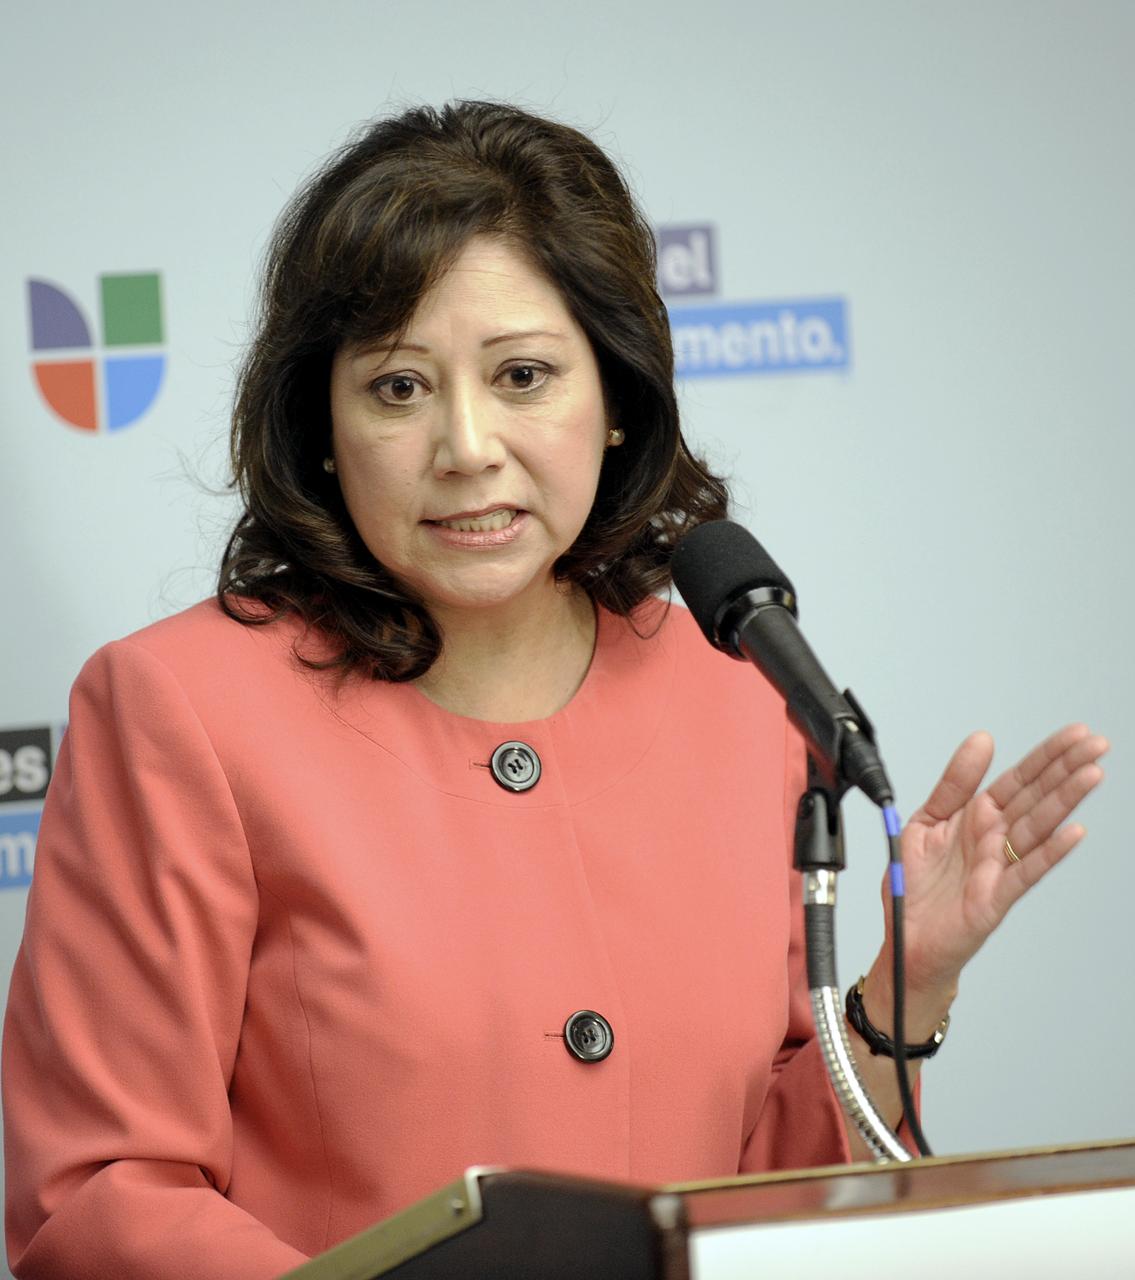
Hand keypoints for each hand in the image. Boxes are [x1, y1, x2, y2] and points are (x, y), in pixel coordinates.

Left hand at [885, 724, 1107, 1000]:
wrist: (906, 937)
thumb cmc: (917, 884)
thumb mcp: (926, 820)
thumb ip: (955, 782)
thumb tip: (982, 739)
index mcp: (977, 816)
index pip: (1019, 779)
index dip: (1047, 755)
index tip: (1077, 734)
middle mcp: (993, 837)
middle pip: (1036, 796)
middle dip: (1066, 768)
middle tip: (1098, 744)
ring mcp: (999, 865)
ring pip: (1038, 826)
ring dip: (1065, 800)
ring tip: (1092, 774)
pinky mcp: (996, 895)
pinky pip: (1026, 870)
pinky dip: (1050, 852)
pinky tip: (1073, 833)